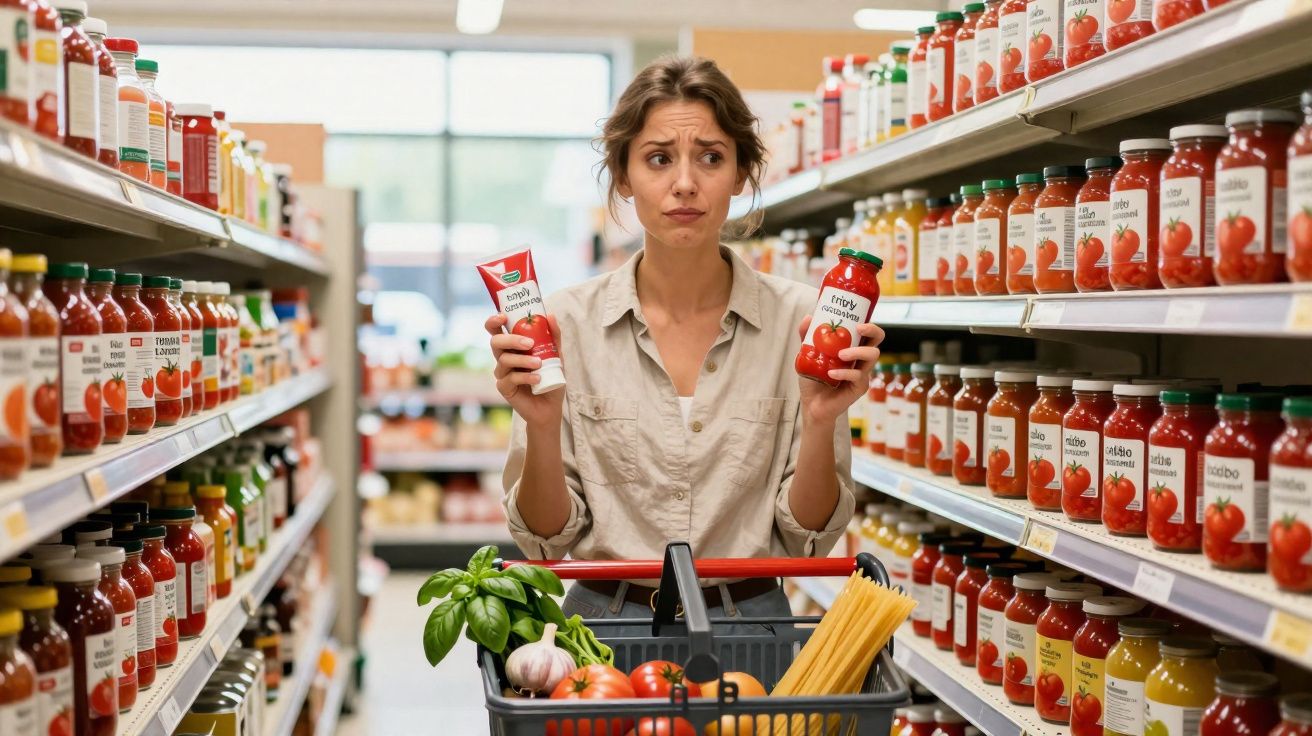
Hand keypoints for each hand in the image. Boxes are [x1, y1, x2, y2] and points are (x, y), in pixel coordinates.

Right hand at [485, 313, 564, 428]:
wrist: (551, 405)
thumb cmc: (551, 377)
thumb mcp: (556, 355)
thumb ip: (553, 336)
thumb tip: (551, 315)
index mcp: (512, 346)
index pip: (496, 330)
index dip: (494, 322)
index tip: (503, 317)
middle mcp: (504, 357)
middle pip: (496, 342)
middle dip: (511, 340)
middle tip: (528, 343)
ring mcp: (502, 373)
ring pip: (504, 360)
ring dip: (523, 360)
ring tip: (539, 364)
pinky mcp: (504, 388)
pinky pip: (510, 378)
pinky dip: (525, 377)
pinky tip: (537, 378)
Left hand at [796, 315, 884, 425]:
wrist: (811, 404)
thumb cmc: (813, 378)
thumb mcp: (807, 355)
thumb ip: (807, 336)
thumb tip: (809, 316)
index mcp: (852, 349)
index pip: (868, 333)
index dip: (869, 324)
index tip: (857, 321)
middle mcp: (861, 360)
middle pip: (877, 340)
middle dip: (872, 331)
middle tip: (858, 328)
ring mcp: (862, 373)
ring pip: (872, 356)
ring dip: (857, 351)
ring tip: (841, 354)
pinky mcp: (860, 387)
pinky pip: (858, 376)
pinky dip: (844, 372)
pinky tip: (831, 373)